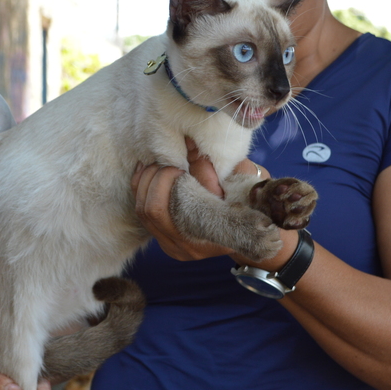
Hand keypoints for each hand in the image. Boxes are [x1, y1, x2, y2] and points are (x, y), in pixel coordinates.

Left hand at [131, 138, 269, 260]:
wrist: (250, 231)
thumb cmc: (247, 202)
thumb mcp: (236, 183)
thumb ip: (209, 167)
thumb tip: (188, 142)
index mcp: (205, 237)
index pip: (166, 209)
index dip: (166, 180)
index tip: (178, 167)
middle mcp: (185, 248)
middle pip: (151, 209)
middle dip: (155, 179)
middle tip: (169, 164)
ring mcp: (172, 247)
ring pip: (142, 211)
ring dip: (145, 183)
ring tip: (158, 165)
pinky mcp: (164, 241)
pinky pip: (141, 214)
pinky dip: (140, 189)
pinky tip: (146, 172)